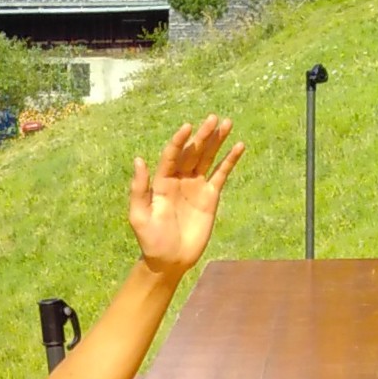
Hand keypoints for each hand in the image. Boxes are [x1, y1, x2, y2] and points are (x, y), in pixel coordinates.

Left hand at [126, 117, 244, 277]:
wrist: (169, 260)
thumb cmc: (150, 240)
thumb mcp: (139, 216)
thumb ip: (139, 189)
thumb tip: (138, 160)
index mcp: (162, 181)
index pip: (172, 155)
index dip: (179, 141)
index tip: (187, 127)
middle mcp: (180, 178)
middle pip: (193, 152)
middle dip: (202, 135)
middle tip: (212, 118)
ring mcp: (196, 186)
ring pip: (208, 158)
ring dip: (217, 141)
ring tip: (227, 123)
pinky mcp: (210, 196)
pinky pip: (221, 174)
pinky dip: (230, 160)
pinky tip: (239, 146)